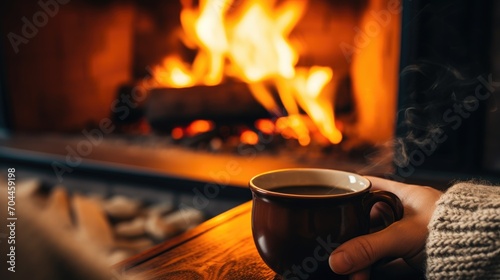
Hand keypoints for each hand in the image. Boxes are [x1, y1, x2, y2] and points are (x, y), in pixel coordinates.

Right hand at [328, 176, 442, 279]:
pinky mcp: (415, 257)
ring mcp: (412, 236)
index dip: (352, 189)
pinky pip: (388, 261)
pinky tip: (362, 275)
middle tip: (339, 249)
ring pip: (377, 243)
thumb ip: (368, 247)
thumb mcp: (402, 236)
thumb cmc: (450, 232)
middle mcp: (407, 214)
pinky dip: (374, 269)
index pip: (372, 186)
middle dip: (352, 236)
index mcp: (406, 196)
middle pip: (370, 220)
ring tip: (353, 272)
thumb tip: (337, 260)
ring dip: (362, 257)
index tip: (333, 196)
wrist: (482, 253)